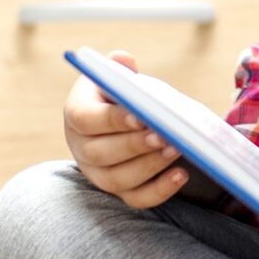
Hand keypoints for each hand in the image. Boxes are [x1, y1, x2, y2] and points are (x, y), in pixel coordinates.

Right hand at [63, 49, 190, 209]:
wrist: (127, 121)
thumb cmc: (122, 96)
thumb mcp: (117, 78)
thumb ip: (119, 68)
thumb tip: (123, 60)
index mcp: (77, 113)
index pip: (86, 119)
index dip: (112, 119)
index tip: (140, 116)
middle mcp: (81, 148)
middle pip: (101, 153)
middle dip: (134, 145)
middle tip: (164, 136)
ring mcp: (97, 174)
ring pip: (117, 179)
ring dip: (149, 166)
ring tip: (177, 149)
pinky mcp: (119, 191)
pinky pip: (137, 199)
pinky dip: (160, 190)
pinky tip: (182, 174)